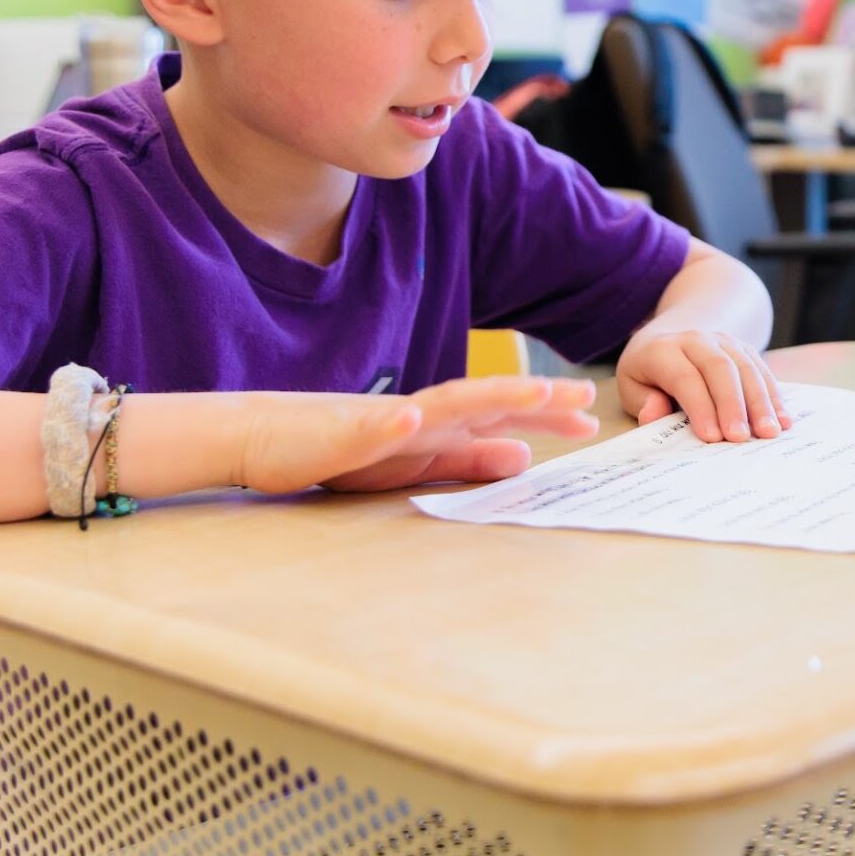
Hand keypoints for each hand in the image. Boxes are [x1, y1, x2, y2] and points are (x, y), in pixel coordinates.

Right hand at [234, 376, 598, 492]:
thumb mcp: (418, 462)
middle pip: (484, 399)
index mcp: (438, 422)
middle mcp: (420, 412)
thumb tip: (522, 457)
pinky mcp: (343, 433)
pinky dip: (394, 423)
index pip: (500, 414)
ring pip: (440, 404)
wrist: (264, 436)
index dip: (545, 414)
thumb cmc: (342, 450)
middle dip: (534, 397)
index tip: (590, 419)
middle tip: (584, 396)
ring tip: (527, 394)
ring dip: (484, 396)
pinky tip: (414, 417)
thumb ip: (468, 459)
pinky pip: (371, 428)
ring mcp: (383, 418)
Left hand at [615, 330, 787, 442]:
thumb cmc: (651, 372)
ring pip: (746, 367)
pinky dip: (774, 396)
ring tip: (768, 432)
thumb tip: (654, 413)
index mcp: (663, 350)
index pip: (685, 377)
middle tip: (740, 438)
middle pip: (720, 369)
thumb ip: (643, 402)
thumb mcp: (632, 385)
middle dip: (732, 405)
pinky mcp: (744, 348)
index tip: (710, 437)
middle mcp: (696, 339)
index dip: (699, 406)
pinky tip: (782, 420)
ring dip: (760, 402)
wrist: (675, 332)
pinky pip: (762, 370)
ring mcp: (724, 340)